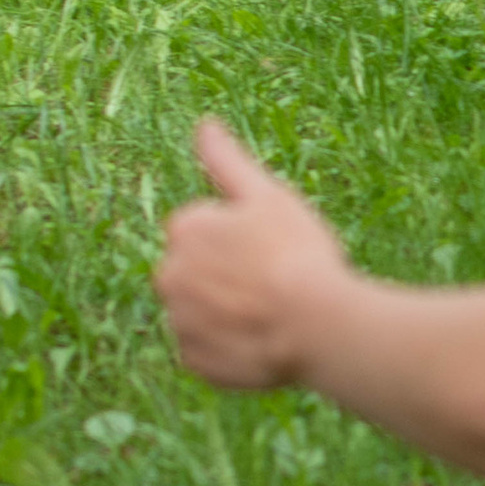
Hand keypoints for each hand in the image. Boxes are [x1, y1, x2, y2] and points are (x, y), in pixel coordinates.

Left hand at [157, 119, 352, 390]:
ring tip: (272, 313)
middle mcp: (168, 275)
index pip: (203, 230)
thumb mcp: (268, 196)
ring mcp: (179, 321)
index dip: (241, 238)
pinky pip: (208, 350)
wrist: (316, 324)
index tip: (270, 248)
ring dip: (227, 311)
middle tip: (273, 281)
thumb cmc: (297, 253)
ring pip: (202, 311)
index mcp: (184, 230)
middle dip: (226, 275)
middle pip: (197, 271)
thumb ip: (227, 161)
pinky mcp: (193, 360)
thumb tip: (203, 125)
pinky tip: (262, 340)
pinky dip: (229, 346)